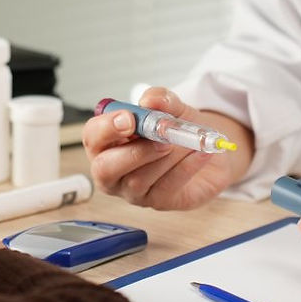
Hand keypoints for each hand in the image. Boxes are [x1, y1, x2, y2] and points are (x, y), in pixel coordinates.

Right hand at [83, 87, 250, 209]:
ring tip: (186, 141)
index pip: (93, 136)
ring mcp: (132, 190)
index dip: (106, 128)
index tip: (129, 119)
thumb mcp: (172, 108)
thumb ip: (161, 100)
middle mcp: (113, 170)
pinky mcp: (157, 202)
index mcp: (107, 141)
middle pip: (104, 169)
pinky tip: (199, 153)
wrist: (207, 150)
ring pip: (137, 180)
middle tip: (161, 139)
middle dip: (132, 152)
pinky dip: (185, 168)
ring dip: (164, 158)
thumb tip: (150, 101)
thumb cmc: (178, 130)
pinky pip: (166, 187)